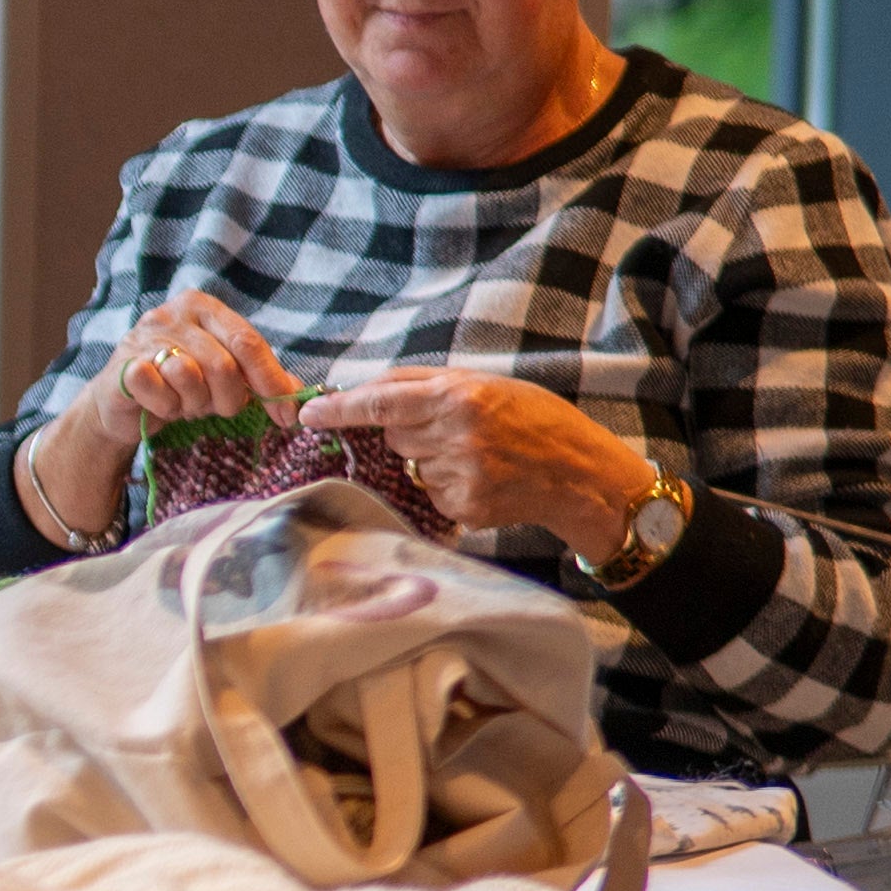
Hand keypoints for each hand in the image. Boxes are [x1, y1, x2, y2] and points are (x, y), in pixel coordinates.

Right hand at [69, 291, 309, 454]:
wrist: (120, 404)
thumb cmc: (178, 386)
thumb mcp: (223, 377)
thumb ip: (259, 378)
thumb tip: (298, 396)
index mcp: (204, 307)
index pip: (248, 342)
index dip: (269, 381)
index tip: (284, 417)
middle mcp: (173, 313)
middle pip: (223, 364)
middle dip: (227, 399)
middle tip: (215, 410)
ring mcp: (144, 336)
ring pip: (189, 376)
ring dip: (192, 403)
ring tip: (183, 403)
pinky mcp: (123, 364)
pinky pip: (157, 389)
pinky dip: (164, 406)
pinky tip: (159, 405)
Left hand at [294, 368, 669, 557]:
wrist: (582, 474)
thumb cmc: (535, 420)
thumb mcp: (487, 383)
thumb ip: (425, 384)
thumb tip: (363, 389)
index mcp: (460, 397)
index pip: (380, 402)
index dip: (339, 408)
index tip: (308, 412)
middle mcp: (455, 437)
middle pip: (393, 434)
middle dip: (410, 429)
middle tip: (457, 427)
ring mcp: (458, 476)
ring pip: (411, 465)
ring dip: (431, 458)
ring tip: (480, 454)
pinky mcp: (462, 507)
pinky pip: (429, 492)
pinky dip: (446, 485)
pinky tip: (483, 478)